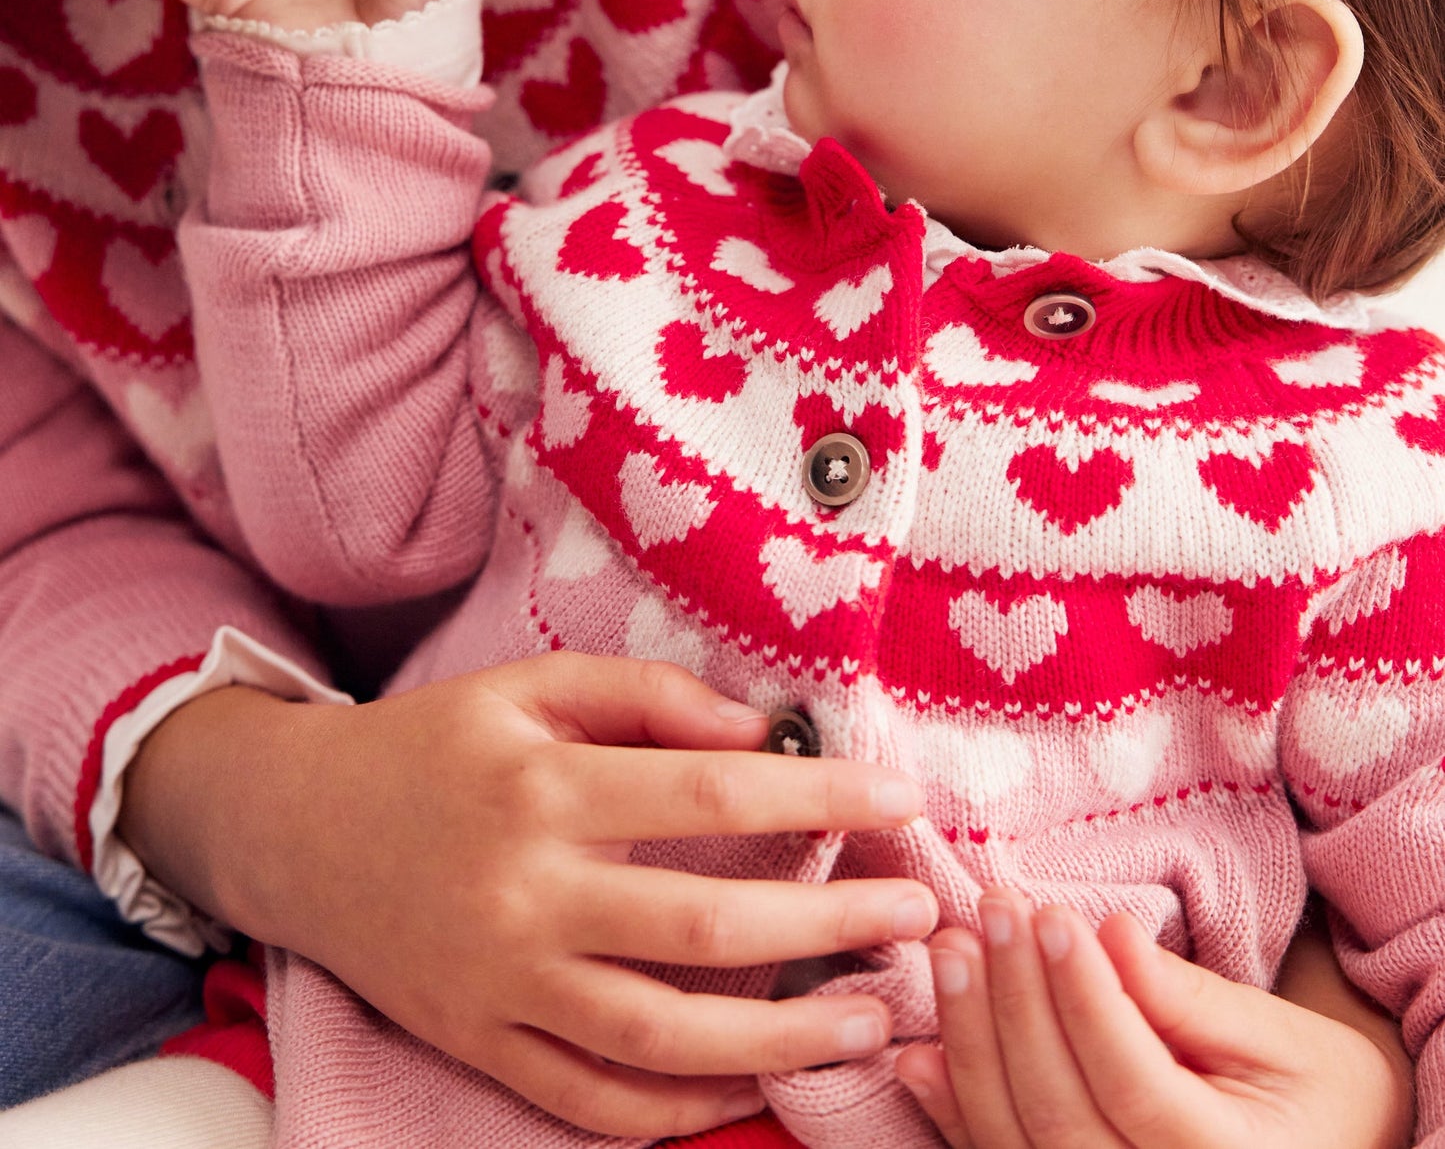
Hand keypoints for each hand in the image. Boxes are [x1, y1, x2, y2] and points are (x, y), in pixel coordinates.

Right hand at [121, 654, 936, 1139]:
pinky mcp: (481, 1046)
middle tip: (914, 916)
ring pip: (661, 1040)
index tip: (901, 800)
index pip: (710, 796)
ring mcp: (503, 985)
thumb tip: (760, 733)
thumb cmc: (434, 746)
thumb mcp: (529, 687)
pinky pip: (593, 1103)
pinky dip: (681, 1110)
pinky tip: (756, 1087)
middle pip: (706, 931)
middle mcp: (527, 895)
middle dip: (830, 927)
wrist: (298, 830)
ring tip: (872, 1018)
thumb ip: (645, 696)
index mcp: (544, 790)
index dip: (818, 801)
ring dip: (782, 1040)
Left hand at [895, 888, 1412, 1148]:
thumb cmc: (1312, 1091)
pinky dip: (952, 1115)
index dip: (1086, 999)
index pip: (1135, 1084)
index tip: (1052, 913)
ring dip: (972, 1044)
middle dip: (1015, 1005)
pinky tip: (918, 1054)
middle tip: (991, 910)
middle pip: (1062, 1116)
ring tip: (952, 950)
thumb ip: (1191, 998)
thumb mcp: (1281, 1038)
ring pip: (1016, 1147)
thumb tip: (1111, 933)